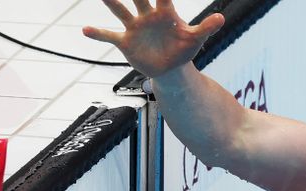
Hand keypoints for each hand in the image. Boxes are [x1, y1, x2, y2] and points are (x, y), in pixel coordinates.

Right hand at [84, 0, 224, 77]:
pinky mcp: (126, 43)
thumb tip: (221, 18)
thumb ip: (207, 28)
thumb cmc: (184, 49)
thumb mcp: (196, 39)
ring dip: (112, 2)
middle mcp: (147, 16)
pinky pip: (110, 36)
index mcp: (165, 13)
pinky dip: (98, 33)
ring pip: (121, 11)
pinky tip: (84, 30)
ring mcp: (135, 28)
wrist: (171, 68)